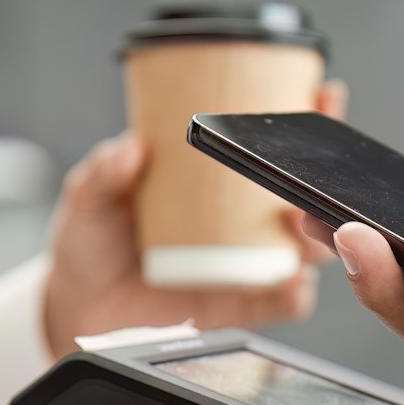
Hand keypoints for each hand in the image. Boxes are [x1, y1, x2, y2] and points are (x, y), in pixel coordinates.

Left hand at [42, 81, 349, 355]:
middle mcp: (240, 220)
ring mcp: (247, 264)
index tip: (323, 96)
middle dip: (324, 183)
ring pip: (305, 248)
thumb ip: (104, 173)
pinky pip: (284, 301)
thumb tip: (130, 149)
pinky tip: (289, 283)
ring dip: (316, 238)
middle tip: (310, 179)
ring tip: (300, 231)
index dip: (306, 117)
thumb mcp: (89, 198)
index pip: (270, 143)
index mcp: (214, 181)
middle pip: (303, 195)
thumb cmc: (91, 244)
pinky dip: (294, 292)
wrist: (80, 308)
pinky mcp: (242, 306)